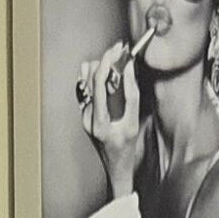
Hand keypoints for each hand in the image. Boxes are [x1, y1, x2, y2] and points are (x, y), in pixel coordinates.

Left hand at [75, 40, 143, 198]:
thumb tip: (129, 69)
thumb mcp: (134, 123)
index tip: (118, 50)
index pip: (98, 83)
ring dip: (101, 67)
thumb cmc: (127, 149)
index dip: (108, 62)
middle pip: (90, 78)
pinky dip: (97, 77)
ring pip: (86, 80)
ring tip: (118, 62)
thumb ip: (132, 96)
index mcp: (99, 121)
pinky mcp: (85, 114)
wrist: (115, 168)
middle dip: (105, 60)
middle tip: (120, 50)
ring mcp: (84, 115)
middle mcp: (87, 117)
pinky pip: (87, 88)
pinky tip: (109, 74)